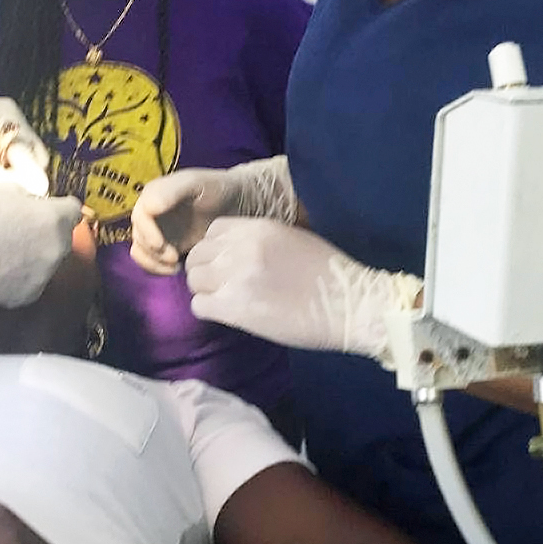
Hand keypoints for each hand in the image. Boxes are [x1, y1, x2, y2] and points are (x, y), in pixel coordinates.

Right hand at [0, 187, 81, 316]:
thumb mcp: (1, 189)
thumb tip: (34, 204)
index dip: (60, 206)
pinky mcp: (28, 295)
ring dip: (35, 254)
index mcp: (53, 219)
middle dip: (48, 231)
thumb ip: (28, 196)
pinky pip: (32, 280)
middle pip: (62, 237)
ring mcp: (43, 276)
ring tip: (6, 250)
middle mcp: (56, 250)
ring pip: (47, 261)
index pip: (74, 209)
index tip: (49, 207)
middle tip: (22, 228)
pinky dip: (21, 275)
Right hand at [130, 156, 298, 274]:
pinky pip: (150, 261)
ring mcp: (156, 231)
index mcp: (153, 194)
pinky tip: (176, 269)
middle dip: (153, 250)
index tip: (162, 244)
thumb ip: (170, 190)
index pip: (140, 216)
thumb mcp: (196, 183)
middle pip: (138, 236)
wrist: (237, 203)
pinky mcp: (164, 247)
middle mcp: (150, 213)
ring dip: (153, 261)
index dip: (147, 232)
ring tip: (175, 265)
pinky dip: (157, 268)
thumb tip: (149, 209)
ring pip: (140, 251)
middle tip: (174, 257)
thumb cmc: (217, 189)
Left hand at [185, 217, 421, 361]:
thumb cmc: (329, 274)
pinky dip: (209, 311)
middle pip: (197, 256)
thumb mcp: (292, 239)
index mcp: (258, 228)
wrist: (348, 304)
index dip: (214, 249)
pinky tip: (229, 315)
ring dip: (206, 291)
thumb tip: (233, 253)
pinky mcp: (234, 308)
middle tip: (222, 286)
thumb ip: (258, 241)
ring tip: (226, 301)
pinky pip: (199, 306)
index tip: (225, 263)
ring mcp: (235, 277)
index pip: (212, 231)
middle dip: (205, 271)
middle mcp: (241, 248)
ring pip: (194, 281)